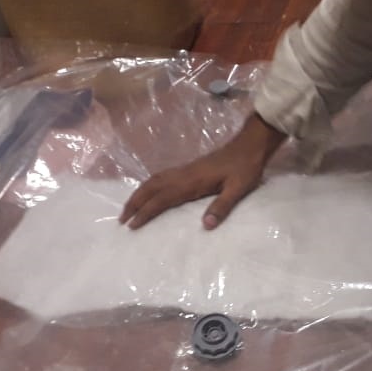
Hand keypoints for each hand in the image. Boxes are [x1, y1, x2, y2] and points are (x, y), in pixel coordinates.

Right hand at [120, 115, 285, 229]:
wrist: (250, 145)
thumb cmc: (246, 168)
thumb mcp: (239, 189)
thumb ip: (222, 206)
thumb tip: (205, 225)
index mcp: (192, 181)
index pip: (162, 199)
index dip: (146, 212)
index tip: (132, 225)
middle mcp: (183, 174)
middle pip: (151, 188)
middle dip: (134, 203)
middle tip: (121, 219)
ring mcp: (185, 170)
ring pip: (154, 181)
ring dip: (139, 194)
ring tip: (129, 208)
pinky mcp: (189, 168)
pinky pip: (162, 177)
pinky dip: (149, 186)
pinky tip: (149, 191)